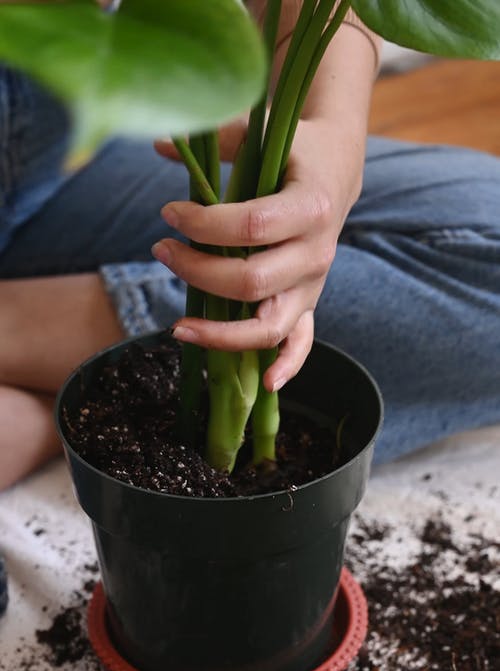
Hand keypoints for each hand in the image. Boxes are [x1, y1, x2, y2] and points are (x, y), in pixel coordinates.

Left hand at [153, 116, 363, 391]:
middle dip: (198, 271)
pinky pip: (301, 344)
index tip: (170, 213)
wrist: (336, 171)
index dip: (204, 225)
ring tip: (177, 327)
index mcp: (311, 207)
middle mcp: (316, 254)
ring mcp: (312, 286)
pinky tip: (266, 385)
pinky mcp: (308, 303)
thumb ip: (219, 134)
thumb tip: (160, 141)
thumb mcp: (266, 133)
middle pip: (252, 282)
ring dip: (221, 333)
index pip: (252, 227)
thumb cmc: (295, 151)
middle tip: (161, 250)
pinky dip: (287, 366)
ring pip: (269, 326)